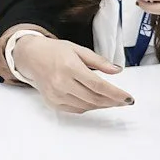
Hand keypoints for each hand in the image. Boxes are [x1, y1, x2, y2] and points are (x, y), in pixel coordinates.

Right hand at [8, 35, 131, 112]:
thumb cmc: (55, 51)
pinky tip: (97, 102)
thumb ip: (99, 61)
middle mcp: (61, 83)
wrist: (31, 57)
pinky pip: (76, 110)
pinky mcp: (53, 103)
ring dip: (103, 105)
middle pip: (94, 98)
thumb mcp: (78, 49)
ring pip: (87, 106)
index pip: (98, 85)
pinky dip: (89, 107)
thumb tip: (117, 71)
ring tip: (113, 101)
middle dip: (113, 101)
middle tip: (124, 101)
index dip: (116, 94)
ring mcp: (56, 95)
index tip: (129, 98)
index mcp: (70, 67)